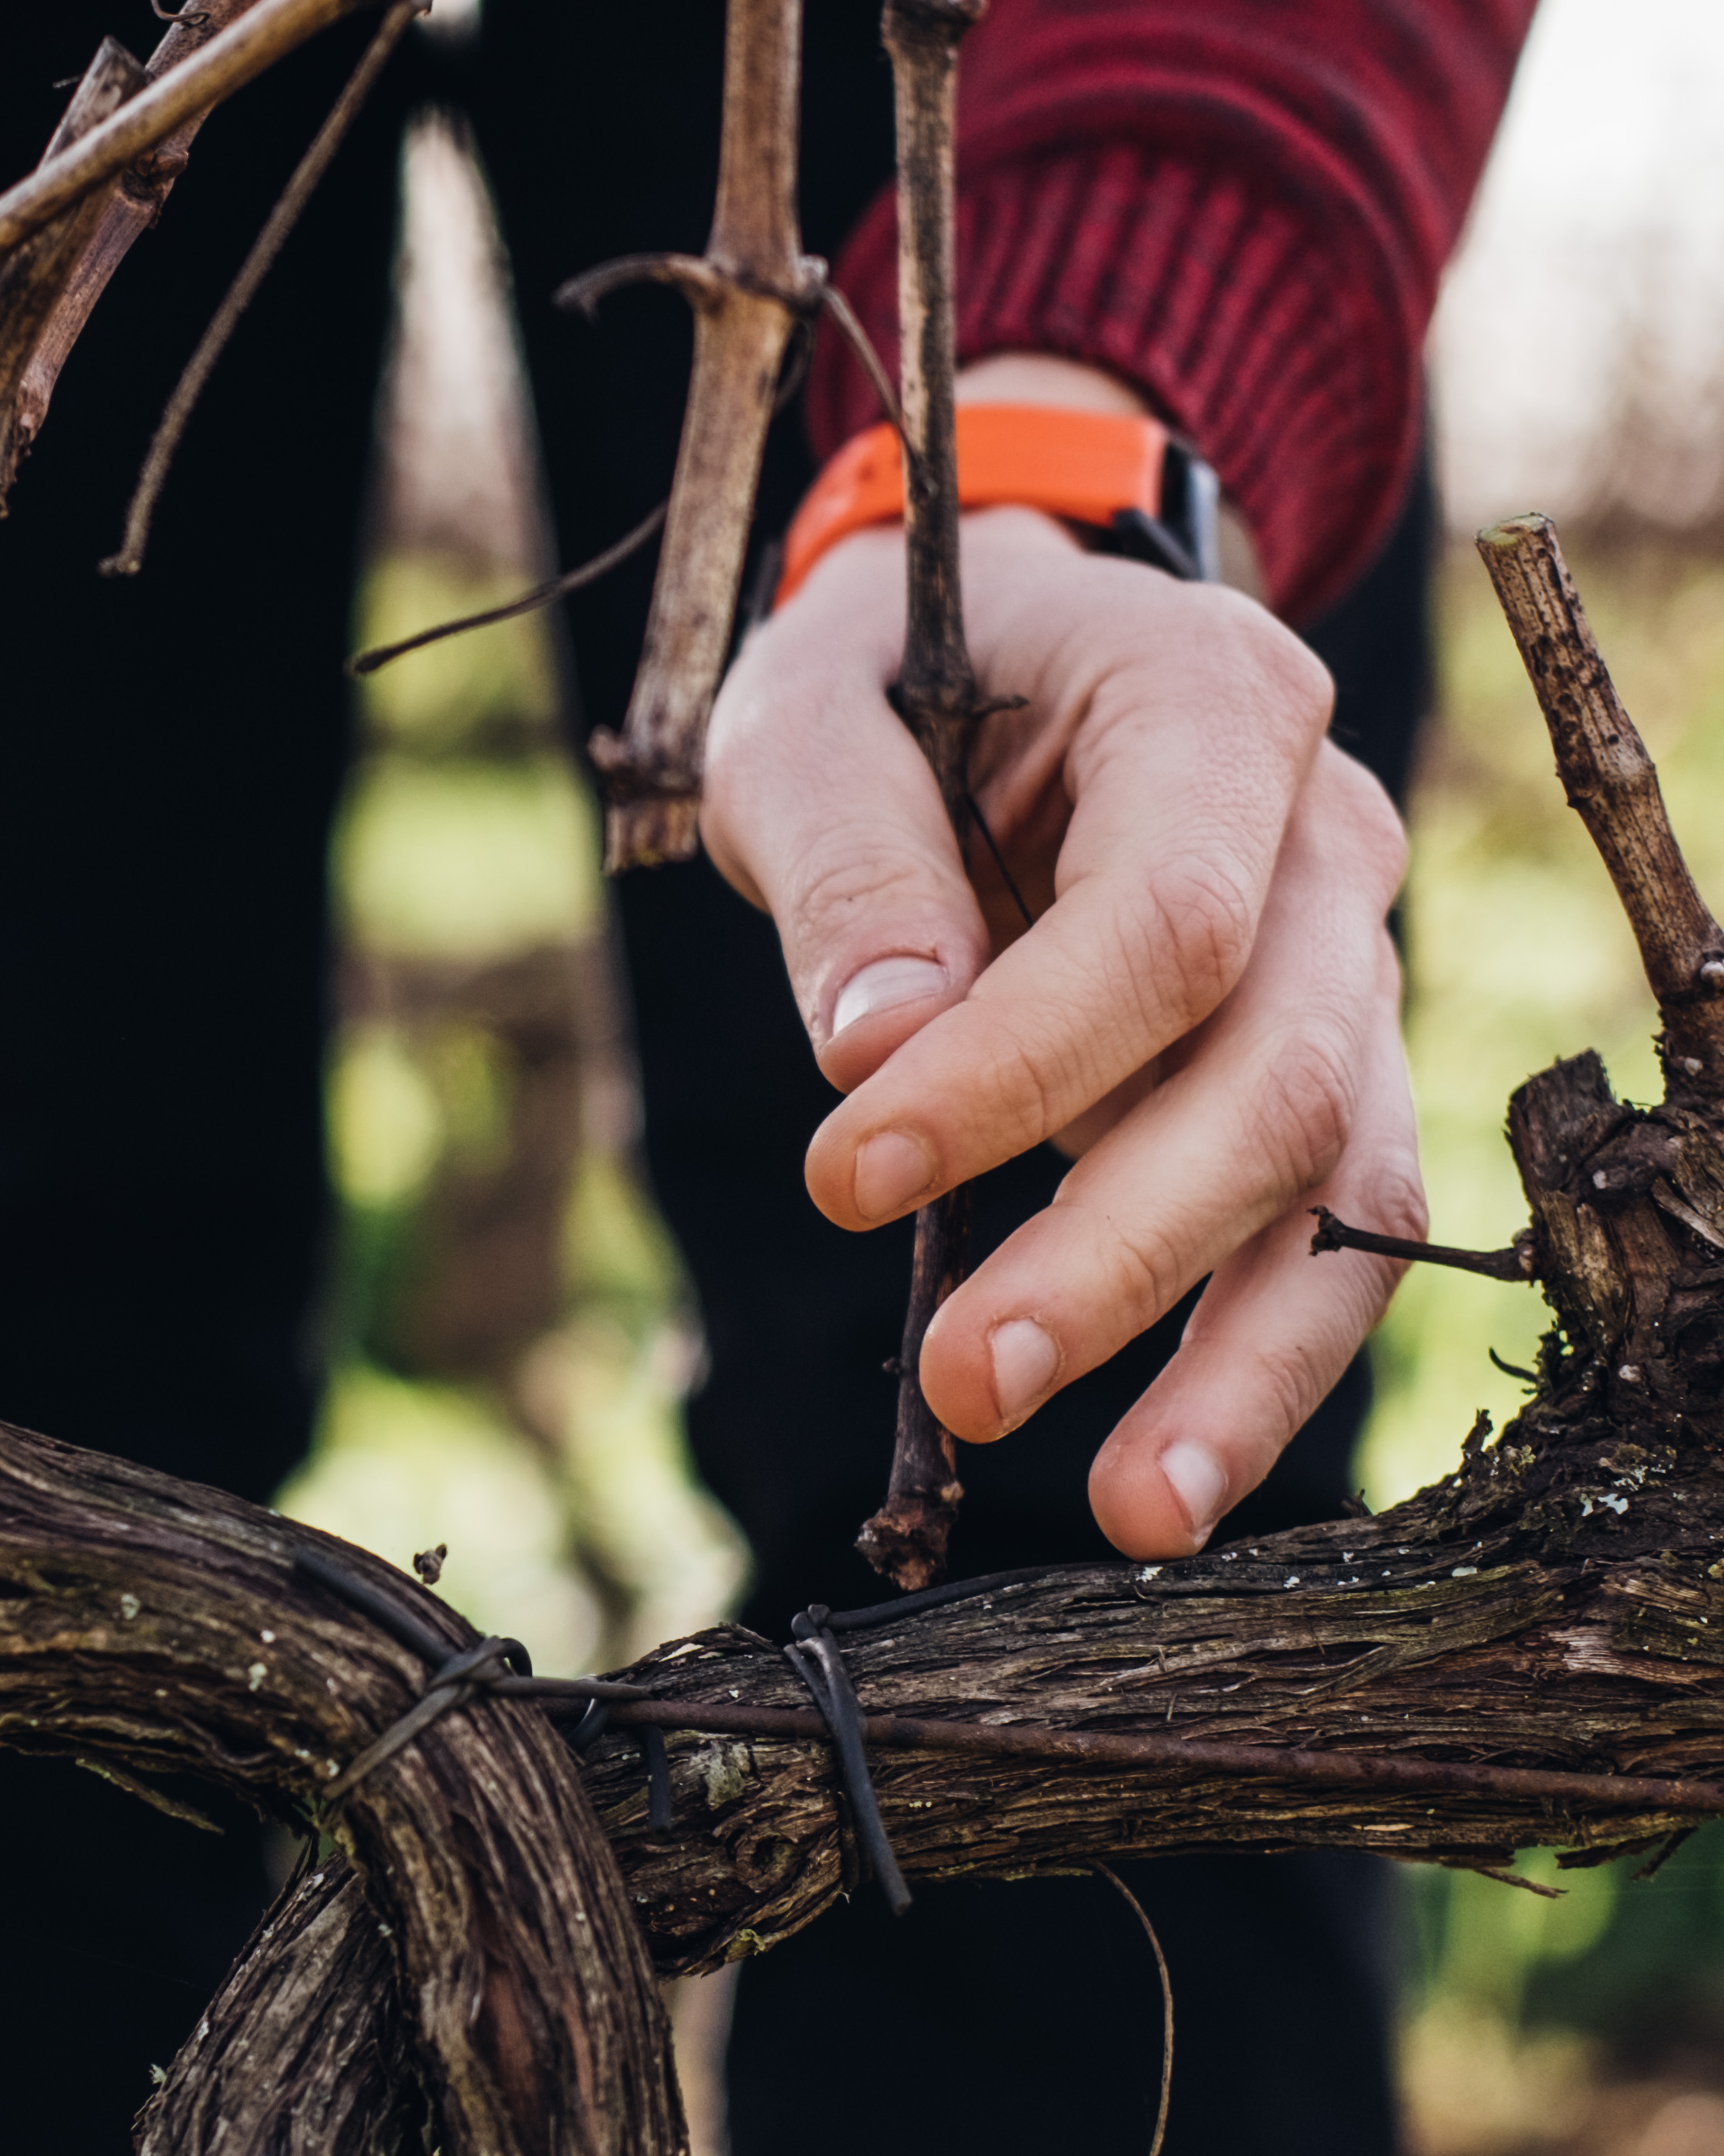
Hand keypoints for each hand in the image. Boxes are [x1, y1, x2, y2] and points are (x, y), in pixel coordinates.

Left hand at [700, 398, 1419, 1561]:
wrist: (982, 646)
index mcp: (1211, 703)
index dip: (1019, 1069)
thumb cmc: (887, 680)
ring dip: (1233, 1360)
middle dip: (1121, 1250)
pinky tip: (1160, 1477)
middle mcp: (1323, 838)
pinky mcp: (1320, 1073)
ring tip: (1126, 1509)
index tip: (848, 1175)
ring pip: (1342, 1186)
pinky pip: (1330, 1238)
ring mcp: (1346, 965)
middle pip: (1271, 1078)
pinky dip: (1252, 1364)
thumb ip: (851, 872)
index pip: (1166, 923)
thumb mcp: (810, 726)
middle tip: (966, 1380)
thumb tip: (875, 1050)